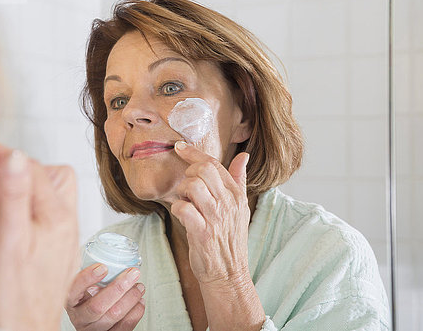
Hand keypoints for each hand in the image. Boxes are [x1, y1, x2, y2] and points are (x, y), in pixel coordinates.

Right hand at [0, 144, 79, 330]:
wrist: (27, 330)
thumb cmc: (15, 294)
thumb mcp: (8, 240)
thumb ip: (12, 196)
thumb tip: (16, 156)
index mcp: (57, 216)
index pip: (36, 169)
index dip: (10, 156)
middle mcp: (68, 224)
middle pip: (58, 177)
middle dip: (31, 170)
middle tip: (3, 175)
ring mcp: (66, 237)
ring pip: (59, 196)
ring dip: (37, 189)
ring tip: (11, 197)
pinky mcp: (61, 250)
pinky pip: (56, 216)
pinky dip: (39, 209)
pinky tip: (22, 223)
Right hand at [66, 264, 144, 330]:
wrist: (94, 324)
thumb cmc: (91, 300)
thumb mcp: (85, 287)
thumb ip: (92, 275)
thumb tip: (111, 253)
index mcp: (72, 301)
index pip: (73, 290)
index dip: (86, 279)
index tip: (102, 267)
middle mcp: (81, 317)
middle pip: (98, 306)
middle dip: (119, 287)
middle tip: (132, 273)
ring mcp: (94, 329)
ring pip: (114, 315)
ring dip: (131, 297)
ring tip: (139, 286)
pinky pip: (125, 325)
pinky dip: (136, 310)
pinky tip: (139, 301)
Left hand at [171, 141, 264, 330]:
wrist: (228, 274)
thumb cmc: (229, 239)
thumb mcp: (240, 208)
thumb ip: (239, 179)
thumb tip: (244, 156)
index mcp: (236, 195)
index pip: (214, 164)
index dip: (194, 153)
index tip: (180, 148)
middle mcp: (228, 203)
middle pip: (204, 170)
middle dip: (188, 173)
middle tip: (186, 186)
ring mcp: (215, 217)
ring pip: (193, 186)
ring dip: (182, 191)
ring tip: (185, 201)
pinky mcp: (202, 232)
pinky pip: (183, 208)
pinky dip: (177, 208)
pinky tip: (181, 214)